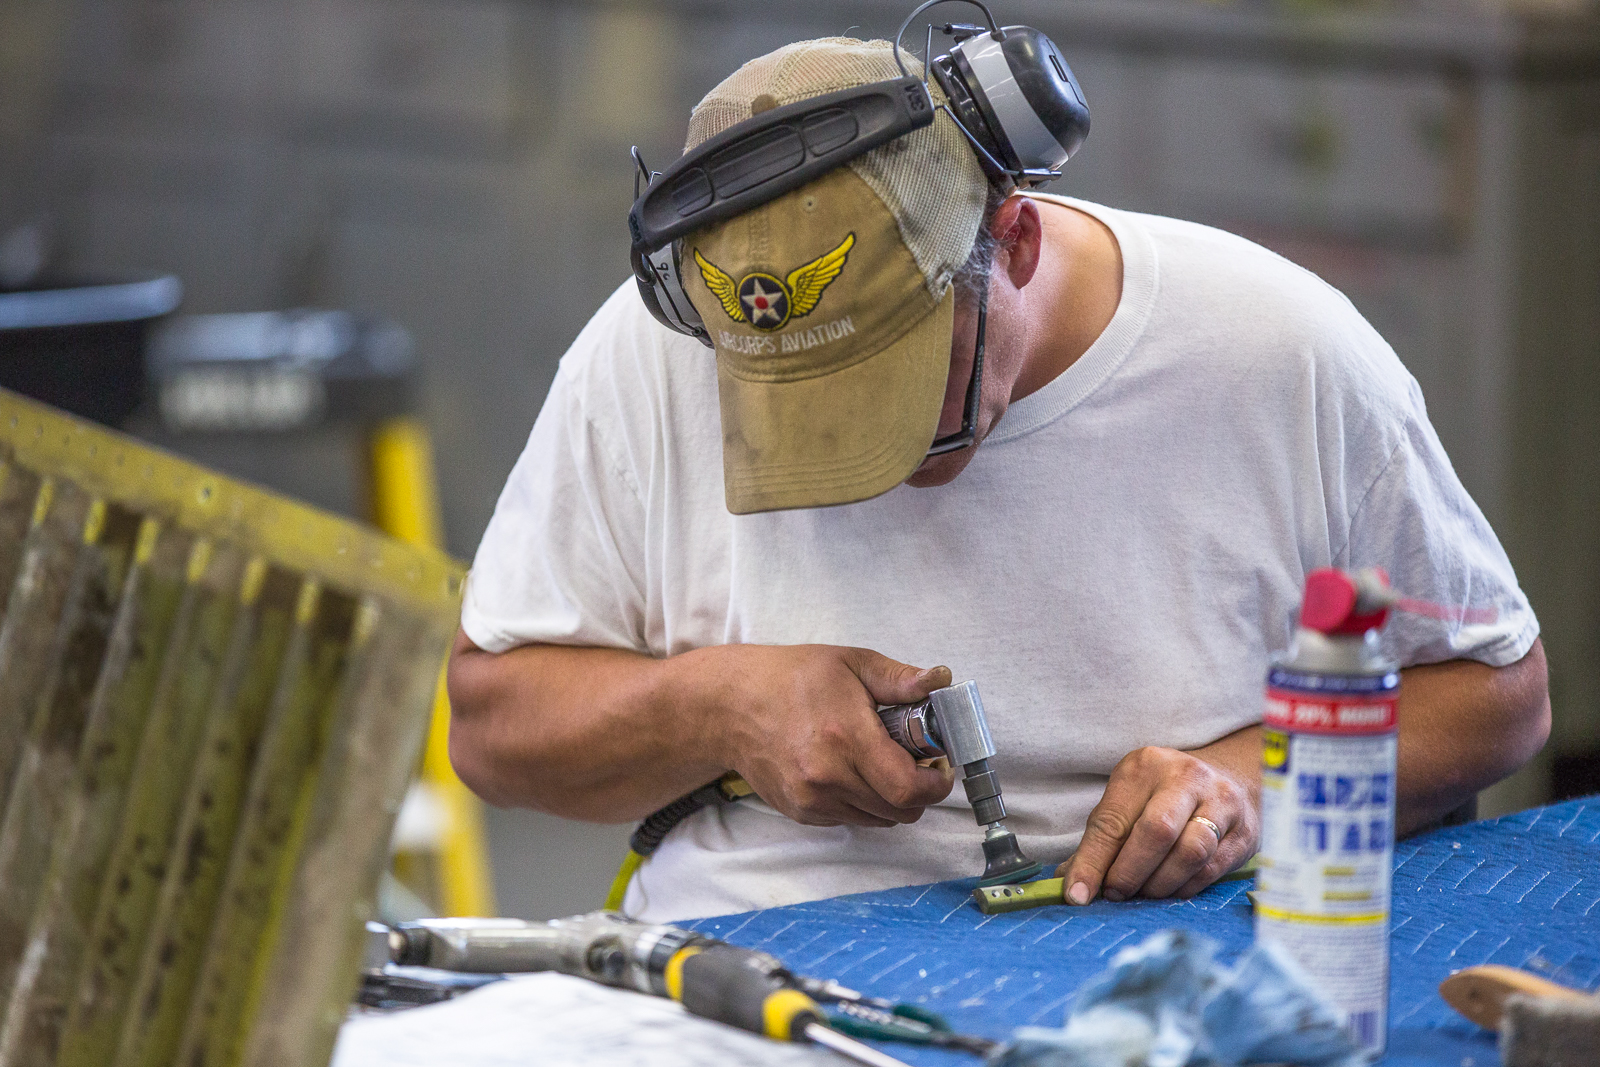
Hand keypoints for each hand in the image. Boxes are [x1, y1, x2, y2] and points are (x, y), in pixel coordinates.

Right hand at [690, 644, 956, 827]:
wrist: (731, 705)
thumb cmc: (792, 678)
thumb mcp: (851, 663)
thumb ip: (899, 679)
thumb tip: (941, 680)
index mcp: (846, 737)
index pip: (909, 788)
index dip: (935, 783)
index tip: (939, 765)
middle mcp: (828, 776)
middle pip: (900, 810)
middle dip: (918, 790)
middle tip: (915, 761)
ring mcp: (812, 799)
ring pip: (879, 820)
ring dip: (891, 798)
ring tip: (880, 762)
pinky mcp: (802, 812)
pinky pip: (852, 819)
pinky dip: (863, 802)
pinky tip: (851, 771)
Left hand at [1056, 731, 1260, 902]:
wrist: (1228, 778)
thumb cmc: (1163, 796)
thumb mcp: (1127, 802)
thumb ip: (1100, 842)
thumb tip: (1073, 888)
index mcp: (1144, 766)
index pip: (1112, 819)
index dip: (1092, 862)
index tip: (1078, 895)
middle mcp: (1185, 777)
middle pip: (1155, 831)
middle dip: (1129, 873)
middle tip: (1115, 895)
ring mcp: (1221, 801)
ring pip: (1190, 852)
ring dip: (1159, 884)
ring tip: (1143, 893)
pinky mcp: (1244, 831)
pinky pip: (1211, 869)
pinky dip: (1184, 888)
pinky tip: (1169, 891)